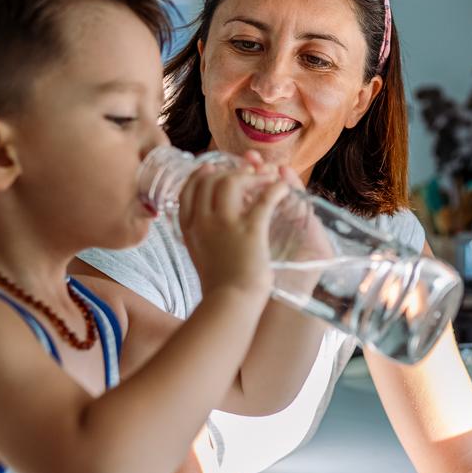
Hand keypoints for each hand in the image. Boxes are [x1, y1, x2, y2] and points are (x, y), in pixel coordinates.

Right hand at [177, 165, 288, 297]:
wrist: (229, 304)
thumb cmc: (219, 286)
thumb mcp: (199, 257)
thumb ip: (199, 238)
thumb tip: (206, 226)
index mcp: (189, 229)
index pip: (187, 190)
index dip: (199, 175)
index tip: (211, 167)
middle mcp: (202, 222)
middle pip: (209, 180)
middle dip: (230, 169)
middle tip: (248, 169)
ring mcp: (224, 224)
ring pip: (232, 181)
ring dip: (252, 175)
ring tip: (266, 178)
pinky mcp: (250, 229)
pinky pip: (264, 197)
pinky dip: (276, 188)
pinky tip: (283, 188)